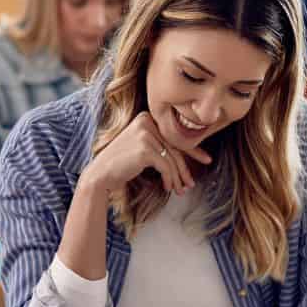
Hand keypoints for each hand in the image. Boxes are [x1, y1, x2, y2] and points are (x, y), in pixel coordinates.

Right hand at [80, 111, 210, 197]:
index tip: (206, 159)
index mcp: (146, 117)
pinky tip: (168, 188)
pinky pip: (166, 166)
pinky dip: (169, 179)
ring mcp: (145, 133)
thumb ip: (161, 145)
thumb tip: (189, 155)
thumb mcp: (143, 147)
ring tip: (181, 190)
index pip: (174, 135)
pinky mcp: (145, 148)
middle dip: (186, 168)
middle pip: (175, 147)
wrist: (100, 174)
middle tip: (192, 182)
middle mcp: (146, 121)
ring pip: (172, 159)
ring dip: (178, 178)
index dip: (192, 150)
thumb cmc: (122, 163)